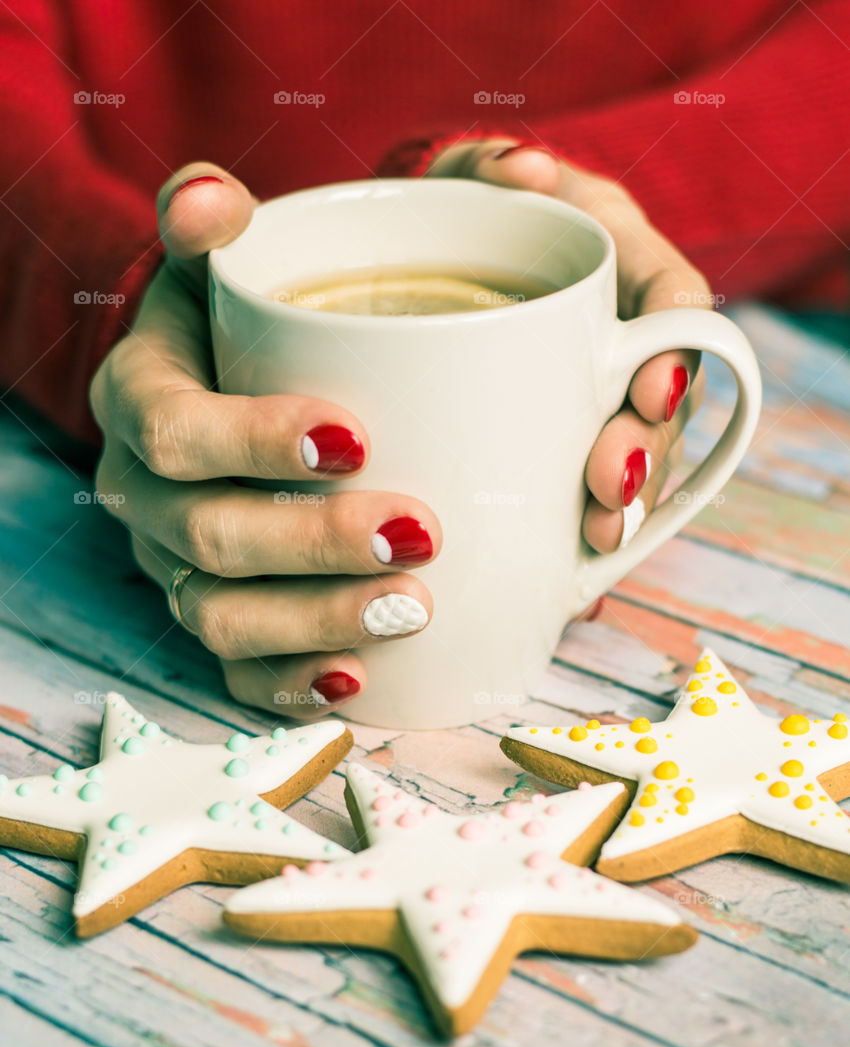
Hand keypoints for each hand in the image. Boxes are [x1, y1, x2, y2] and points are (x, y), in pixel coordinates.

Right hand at [90, 163, 439, 718]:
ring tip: (416, 608)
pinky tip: (363, 678)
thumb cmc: (250, 322)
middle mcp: (148, 495)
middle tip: (420, 530)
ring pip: (223, 617)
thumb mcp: (228, 257)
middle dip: (313, 542)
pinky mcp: (219, 618)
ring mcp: (178, 567)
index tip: (356, 436)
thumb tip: (209, 204)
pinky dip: (295, 684)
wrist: (249, 387)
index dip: (253, 442)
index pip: (174, 431)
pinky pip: (238, 675)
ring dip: (318, 619)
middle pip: (209, 537)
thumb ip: (213, 221)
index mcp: (143, 400)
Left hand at [427, 140, 707, 553]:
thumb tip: (521, 170)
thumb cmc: (459, 214)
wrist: (426, 263)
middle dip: (645, 448)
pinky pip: (588, 492)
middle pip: (663, 399)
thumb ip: (488, 167)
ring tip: (600, 536)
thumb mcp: (467, 178)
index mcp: (618, 264)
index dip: (676, 349)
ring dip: (624, 503)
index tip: (651, 390)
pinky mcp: (561, 445)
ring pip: (635, 455)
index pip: (672, 299)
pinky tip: (574, 570)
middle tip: (610, 486)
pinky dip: (582, 532)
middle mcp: (620, 338)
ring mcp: (595, 397)